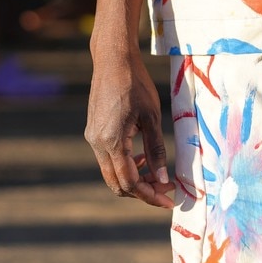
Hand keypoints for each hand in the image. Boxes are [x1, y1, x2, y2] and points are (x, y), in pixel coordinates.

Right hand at [85, 43, 173, 208]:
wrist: (112, 61)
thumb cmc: (136, 84)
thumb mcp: (152, 117)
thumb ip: (156, 151)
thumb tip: (163, 179)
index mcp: (112, 141)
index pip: (130, 182)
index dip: (150, 195)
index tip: (169, 201)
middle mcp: (97, 143)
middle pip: (117, 183)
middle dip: (142, 191)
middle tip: (165, 191)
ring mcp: (92, 138)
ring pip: (111, 173)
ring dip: (133, 178)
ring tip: (157, 175)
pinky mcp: (93, 132)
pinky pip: (107, 159)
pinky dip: (124, 165)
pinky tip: (140, 158)